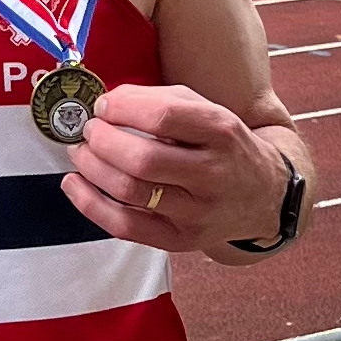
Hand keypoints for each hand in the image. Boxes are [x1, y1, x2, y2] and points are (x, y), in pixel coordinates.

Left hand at [61, 84, 286, 252]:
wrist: (265, 194)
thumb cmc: (223, 143)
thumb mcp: (204, 108)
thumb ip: (158, 100)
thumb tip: (107, 103)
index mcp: (220, 132)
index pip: (164, 117)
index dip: (123, 108)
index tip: (103, 105)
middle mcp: (213, 175)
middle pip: (143, 160)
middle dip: (103, 140)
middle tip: (89, 130)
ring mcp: (198, 213)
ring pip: (131, 192)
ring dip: (92, 168)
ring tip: (80, 152)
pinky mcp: (181, 240)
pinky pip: (126, 227)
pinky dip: (91, 204)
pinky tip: (74, 184)